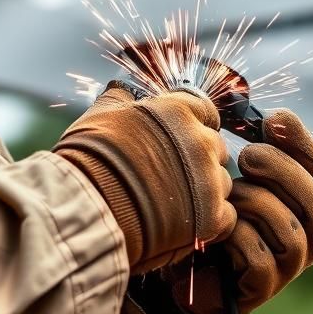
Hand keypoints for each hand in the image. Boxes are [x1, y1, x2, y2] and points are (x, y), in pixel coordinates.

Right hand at [55, 83, 236, 273]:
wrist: (86, 206)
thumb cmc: (89, 160)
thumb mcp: (101, 114)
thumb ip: (119, 99)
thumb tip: (121, 90)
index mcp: (178, 112)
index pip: (206, 112)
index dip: (194, 125)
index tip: (179, 141)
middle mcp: (200, 141)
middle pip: (215, 148)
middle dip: (199, 160)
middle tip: (170, 176)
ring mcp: (208, 179)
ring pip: (221, 183)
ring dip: (204, 192)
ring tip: (172, 204)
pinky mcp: (210, 217)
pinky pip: (226, 216)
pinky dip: (210, 221)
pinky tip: (185, 223)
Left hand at [167, 109, 312, 313]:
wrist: (189, 267)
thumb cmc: (220, 213)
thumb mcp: (240, 177)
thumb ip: (258, 149)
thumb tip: (261, 111)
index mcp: (310, 206)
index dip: (303, 144)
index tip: (273, 119)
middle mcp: (310, 237)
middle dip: (282, 170)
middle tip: (248, 156)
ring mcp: (290, 266)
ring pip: (289, 229)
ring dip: (254, 203)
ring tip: (227, 197)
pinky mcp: (263, 287)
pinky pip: (258, 257)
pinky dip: (236, 237)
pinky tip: (219, 230)